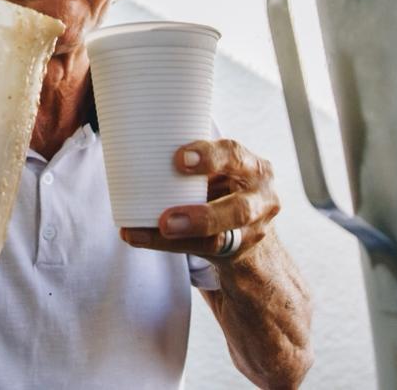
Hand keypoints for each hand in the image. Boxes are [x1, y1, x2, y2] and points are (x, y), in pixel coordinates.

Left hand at [120, 139, 280, 262]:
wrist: (250, 226)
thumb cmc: (224, 184)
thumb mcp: (222, 167)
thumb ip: (195, 160)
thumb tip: (135, 145)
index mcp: (252, 166)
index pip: (234, 156)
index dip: (209, 157)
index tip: (179, 159)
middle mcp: (261, 199)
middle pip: (239, 210)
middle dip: (203, 217)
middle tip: (165, 220)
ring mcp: (253, 231)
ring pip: (221, 238)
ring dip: (183, 237)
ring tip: (154, 232)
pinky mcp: (237, 251)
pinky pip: (203, 250)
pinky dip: (170, 244)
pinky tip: (140, 236)